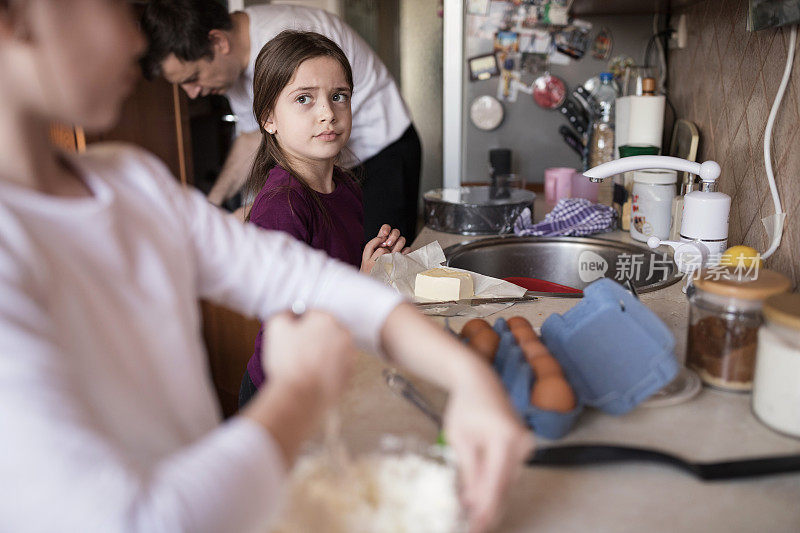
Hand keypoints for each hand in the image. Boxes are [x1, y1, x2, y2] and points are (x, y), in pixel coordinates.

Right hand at [262, 310, 355, 403]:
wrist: (302, 396)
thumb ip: (284, 314)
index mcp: (327, 319)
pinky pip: (335, 366)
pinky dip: (325, 369)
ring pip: (331, 348)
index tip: (288, 336)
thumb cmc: (289, 361)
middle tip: (294, 351)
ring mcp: (349, 355)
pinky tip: (311, 375)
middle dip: (310, 338)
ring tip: (302, 366)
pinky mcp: (348, 374)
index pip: (309, 314)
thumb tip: (290, 314)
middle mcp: (343, 334)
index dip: (296, 325)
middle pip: (323, 331)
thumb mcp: (276, 326)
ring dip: (319, 353)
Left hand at [360, 224, 409, 272]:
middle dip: (393, 236)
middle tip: (388, 245)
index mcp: (379, 242)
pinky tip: (399, 258)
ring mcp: (396, 251)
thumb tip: (384, 243)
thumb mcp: (367, 259)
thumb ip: (372, 248)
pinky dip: (405, 252)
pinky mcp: (403, 257)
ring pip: (402, 240)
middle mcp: (389, 245)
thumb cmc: (370, 272)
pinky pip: (408, 250)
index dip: (386, 229)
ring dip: (398, 246)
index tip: (385, 234)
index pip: (385, 229)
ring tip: (393, 254)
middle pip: (395, 232)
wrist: (375, 283)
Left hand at [379, 304, 533, 532]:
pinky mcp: (524, 447)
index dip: (486, 509)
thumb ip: (469, 471)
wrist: (480, 381)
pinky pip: (509, 472)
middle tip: (472, 526)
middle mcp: (521, 443)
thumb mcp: (459, 439)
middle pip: (505, 486)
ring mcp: (526, 445)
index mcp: (505, 439)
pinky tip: (480, 495)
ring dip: (490, 497)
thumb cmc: (466, 406)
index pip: (496, 483)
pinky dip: (495, 483)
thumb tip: (472, 502)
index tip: (474, 527)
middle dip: (487, 508)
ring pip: (508, 482)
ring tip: (471, 513)